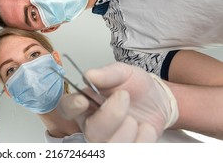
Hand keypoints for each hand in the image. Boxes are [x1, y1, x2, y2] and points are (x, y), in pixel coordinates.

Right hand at [58, 62, 177, 141]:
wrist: (157, 100)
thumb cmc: (135, 86)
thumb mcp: (123, 72)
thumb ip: (106, 74)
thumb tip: (89, 75)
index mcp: (84, 103)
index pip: (67, 108)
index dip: (71, 107)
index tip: (83, 101)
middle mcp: (91, 125)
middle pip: (92, 132)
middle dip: (112, 115)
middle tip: (124, 96)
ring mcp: (108, 141)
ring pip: (112, 146)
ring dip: (129, 127)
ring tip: (135, 116)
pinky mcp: (126, 151)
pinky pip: (134, 151)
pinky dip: (145, 138)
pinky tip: (145, 127)